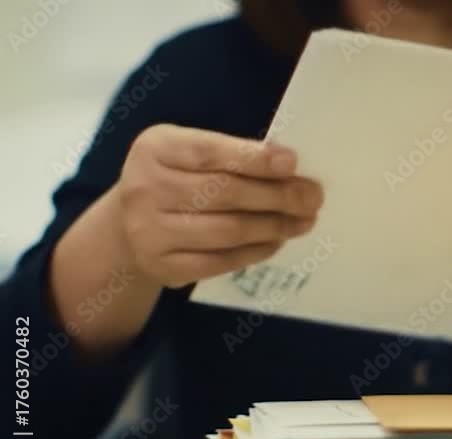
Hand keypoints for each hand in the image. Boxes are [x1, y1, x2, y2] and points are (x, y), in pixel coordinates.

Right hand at [113, 124, 322, 287]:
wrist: (129, 225)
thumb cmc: (176, 179)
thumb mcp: (190, 153)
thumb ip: (231, 156)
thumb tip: (290, 170)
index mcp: (156, 149)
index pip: (210, 152)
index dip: (254, 159)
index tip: (292, 163)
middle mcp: (145, 188)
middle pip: (225, 194)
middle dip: (278, 196)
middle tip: (313, 198)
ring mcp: (150, 232)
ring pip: (228, 231)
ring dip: (274, 226)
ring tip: (303, 221)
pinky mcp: (163, 267)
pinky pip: (221, 261)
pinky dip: (256, 251)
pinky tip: (277, 241)